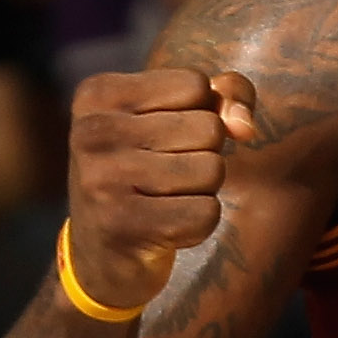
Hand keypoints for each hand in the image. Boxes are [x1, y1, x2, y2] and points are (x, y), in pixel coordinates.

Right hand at [64, 66, 262, 315]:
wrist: (102, 254)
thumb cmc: (149, 168)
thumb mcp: (179, 115)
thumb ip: (227, 96)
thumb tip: (245, 127)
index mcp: (98, 94)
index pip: (194, 84)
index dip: (199, 113)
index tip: (161, 137)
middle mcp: (91, 132)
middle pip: (208, 127)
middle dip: (203, 153)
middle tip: (162, 175)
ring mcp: (102, 180)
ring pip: (212, 170)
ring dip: (203, 190)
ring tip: (162, 199)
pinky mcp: (123, 226)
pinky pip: (206, 213)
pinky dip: (198, 224)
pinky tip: (163, 228)